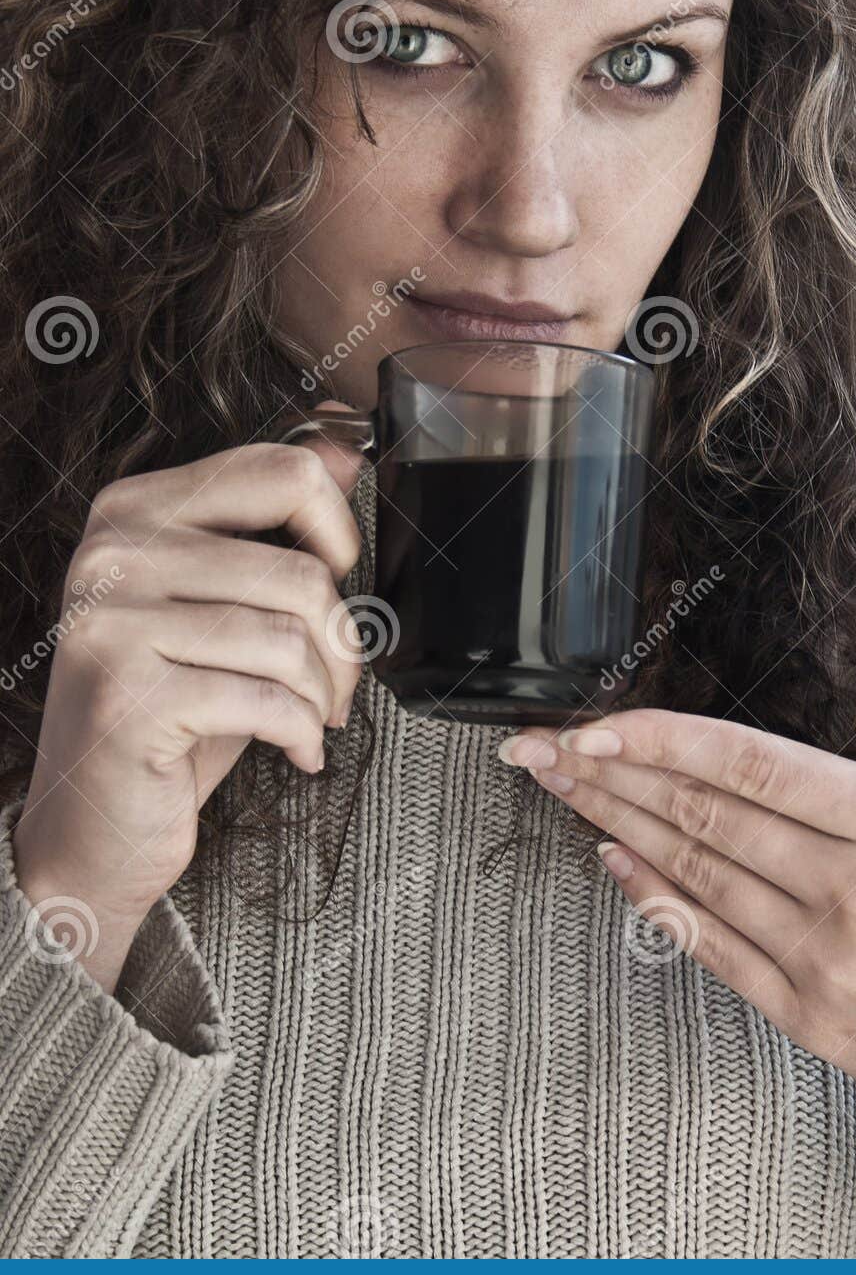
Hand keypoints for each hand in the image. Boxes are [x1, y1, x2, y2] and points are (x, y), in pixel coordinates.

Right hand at [13, 401, 365, 992]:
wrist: (93, 822)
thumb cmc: (169, 709)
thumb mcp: (220, 604)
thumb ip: (269, 525)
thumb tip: (341, 451)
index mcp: (134, 510)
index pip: (279, 471)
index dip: (337, 530)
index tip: (339, 580)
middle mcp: (114, 554)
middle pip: (300, 572)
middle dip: (342, 645)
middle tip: (334, 686)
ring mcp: (115, 623)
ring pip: (290, 639)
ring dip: (325, 695)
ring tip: (312, 718)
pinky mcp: (131, 696)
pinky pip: (269, 699)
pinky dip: (302, 733)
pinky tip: (296, 750)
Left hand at [504, 615, 855, 1203]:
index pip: (749, 764)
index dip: (657, 739)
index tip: (593, 722)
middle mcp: (854, 890)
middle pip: (702, 814)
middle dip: (606, 773)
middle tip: (537, 746)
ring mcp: (828, 960)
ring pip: (696, 874)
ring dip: (615, 824)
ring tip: (557, 787)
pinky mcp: (815, 1019)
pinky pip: (714, 950)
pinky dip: (656, 902)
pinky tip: (613, 863)